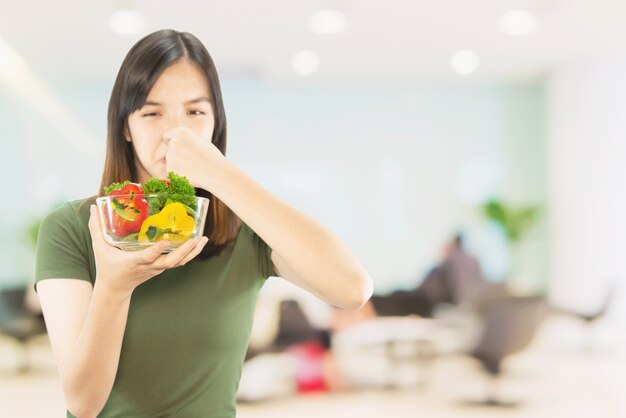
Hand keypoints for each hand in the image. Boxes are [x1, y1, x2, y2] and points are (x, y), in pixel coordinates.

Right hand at [88, 204, 207, 296]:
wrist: (115, 289)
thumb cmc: (107, 266)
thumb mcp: (99, 248)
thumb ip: (96, 227)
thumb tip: (93, 207)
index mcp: (135, 261)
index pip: (148, 257)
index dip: (157, 250)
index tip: (165, 241)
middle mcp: (150, 266)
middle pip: (172, 261)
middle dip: (185, 251)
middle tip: (196, 238)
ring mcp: (158, 268)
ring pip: (179, 262)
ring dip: (193, 252)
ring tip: (203, 239)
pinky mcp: (162, 267)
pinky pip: (179, 262)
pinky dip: (190, 253)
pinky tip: (198, 242)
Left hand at [162, 127, 225, 188]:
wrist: (217, 173)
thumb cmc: (212, 157)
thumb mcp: (200, 141)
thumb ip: (185, 140)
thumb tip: (171, 145)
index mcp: (182, 132)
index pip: (167, 135)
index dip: (171, 141)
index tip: (178, 147)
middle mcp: (174, 142)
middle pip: (169, 148)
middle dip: (176, 153)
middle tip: (191, 159)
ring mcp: (171, 156)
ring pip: (170, 159)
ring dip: (177, 163)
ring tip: (193, 166)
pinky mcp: (170, 169)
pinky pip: (171, 170)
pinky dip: (178, 172)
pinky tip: (190, 173)